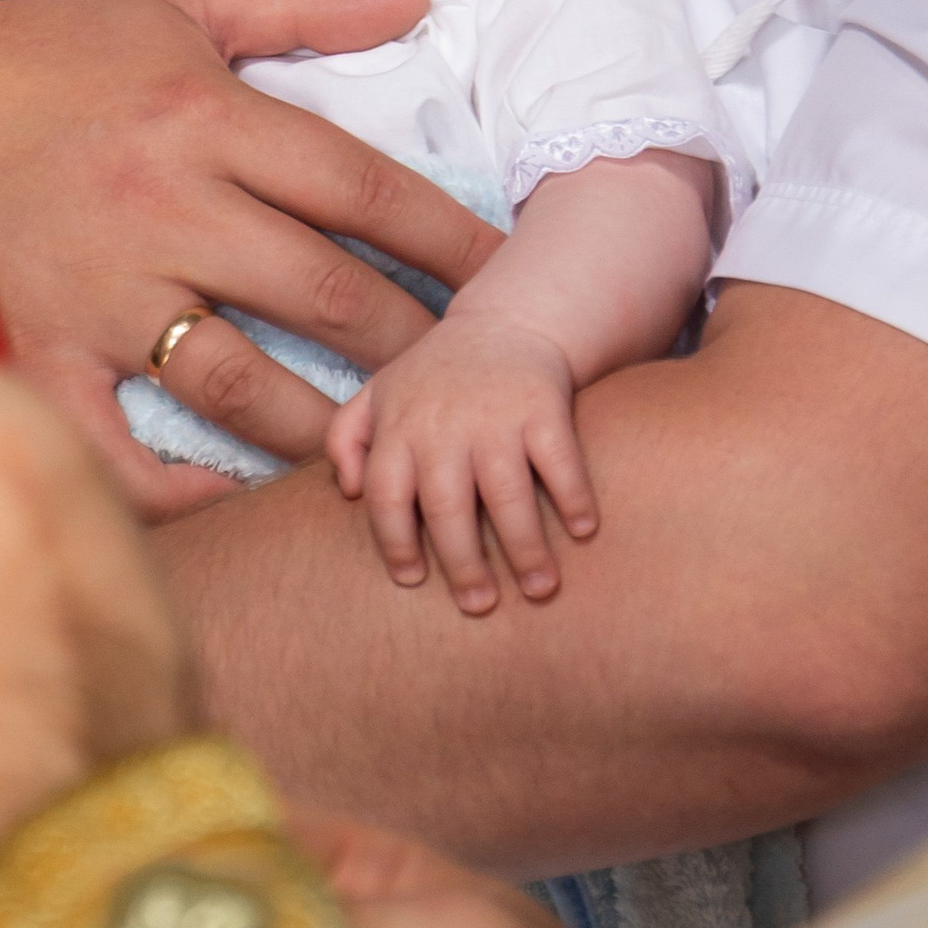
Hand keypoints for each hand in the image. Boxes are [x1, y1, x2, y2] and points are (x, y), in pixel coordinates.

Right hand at [0, 0, 499, 520]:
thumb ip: (291, 2)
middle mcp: (162, 208)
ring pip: (251, 387)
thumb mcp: (156, 3)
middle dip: (419, 349)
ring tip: (391, 457)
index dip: (454, 241)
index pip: (366, 187)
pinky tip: (251, 506)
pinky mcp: (29, 365)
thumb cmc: (21, 59)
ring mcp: (96, 297)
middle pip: (330, 296)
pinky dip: (196, 494)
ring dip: (333, 430)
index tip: (513, 282)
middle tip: (473, 389)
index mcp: (201, 114)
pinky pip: (129, 455)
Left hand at [325, 320, 597, 612]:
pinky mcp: (544, 406)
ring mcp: (496, 415)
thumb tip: (345, 493)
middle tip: (479, 605)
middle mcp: (444, 424)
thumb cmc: (436, 376)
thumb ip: (346, 438)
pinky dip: (573, 497)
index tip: (413, 580)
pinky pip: (560, 461)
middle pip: (447, 508)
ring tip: (538, 589)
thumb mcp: (379, 394)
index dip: (395, 543)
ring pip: (507, 494)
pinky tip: (582, 531)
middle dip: (463, 565)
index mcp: (399, 428)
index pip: (385, 497)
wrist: (506, 322)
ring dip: (525, 548)